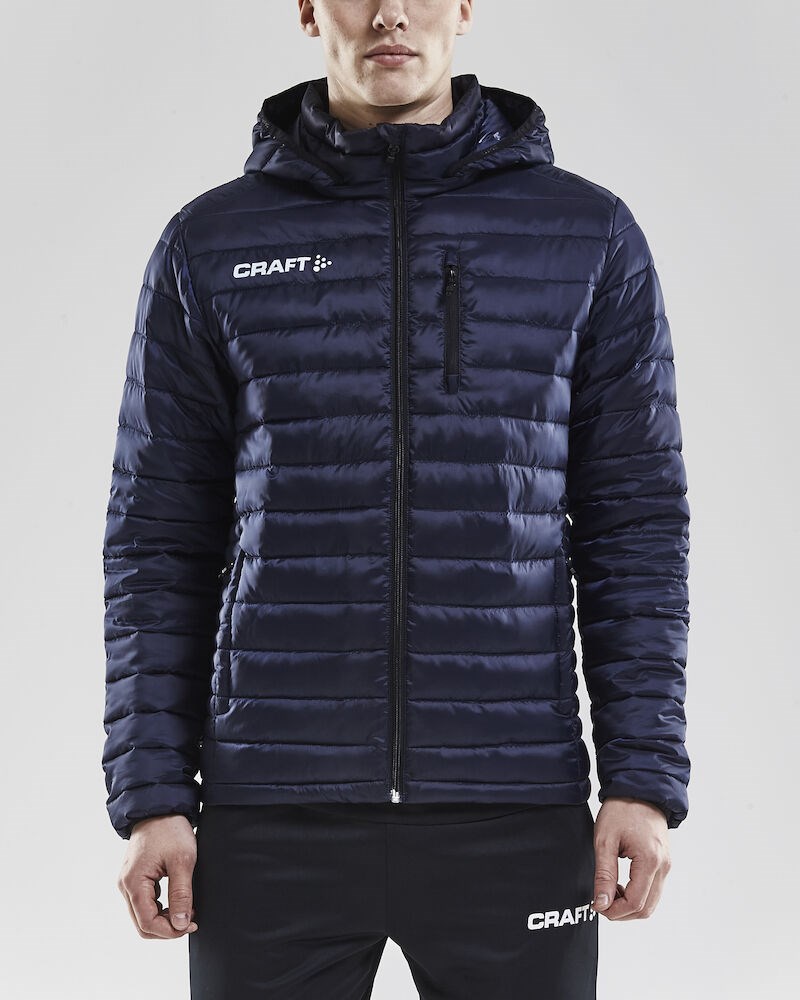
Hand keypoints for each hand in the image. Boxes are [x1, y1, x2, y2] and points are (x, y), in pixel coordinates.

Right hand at [117, 815, 198, 938]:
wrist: (160, 807)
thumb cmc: (170, 829)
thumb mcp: (182, 861)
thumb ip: (181, 894)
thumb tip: (179, 924)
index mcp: (133, 883)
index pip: (147, 923)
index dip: (170, 931)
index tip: (191, 925)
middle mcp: (125, 886)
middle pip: (142, 924)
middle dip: (166, 929)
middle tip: (190, 922)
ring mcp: (128, 882)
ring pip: (142, 916)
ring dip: (164, 919)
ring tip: (186, 911)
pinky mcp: (135, 877)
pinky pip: (144, 903)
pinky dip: (160, 908)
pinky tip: (177, 902)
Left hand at [591, 797, 671, 919]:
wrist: (639, 790)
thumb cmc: (621, 810)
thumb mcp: (604, 841)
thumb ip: (604, 875)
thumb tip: (601, 904)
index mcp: (650, 861)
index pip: (635, 903)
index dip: (614, 911)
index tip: (597, 905)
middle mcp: (664, 866)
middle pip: (646, 909)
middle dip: (622, 913)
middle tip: (601, 902)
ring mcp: (667, 865)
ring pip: (652, 903)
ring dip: (630, 905)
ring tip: (610, 890)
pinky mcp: (664, 863)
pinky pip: (654, 890)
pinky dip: (638, 895)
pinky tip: (621, 884)